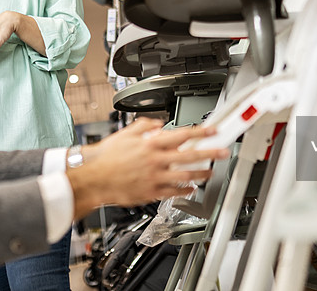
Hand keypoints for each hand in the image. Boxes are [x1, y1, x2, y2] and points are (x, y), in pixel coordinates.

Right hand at [67, 118, 229, 218]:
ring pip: (184, 176)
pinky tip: (190, 189)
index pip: (181, 135)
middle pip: (189, 156)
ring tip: (210, 173)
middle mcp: (155, 160)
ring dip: (200, 174)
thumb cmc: (106, 157)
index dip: (200, 132)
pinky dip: (184, 191)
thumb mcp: (125, 133)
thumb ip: (144, 126)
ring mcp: (154, 177)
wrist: (93, 177)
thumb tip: (158, 124)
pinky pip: (172, 192)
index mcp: (150, 144)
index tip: (213, 131)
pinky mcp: (150, 192)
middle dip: (209, 153)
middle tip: (222, 152)